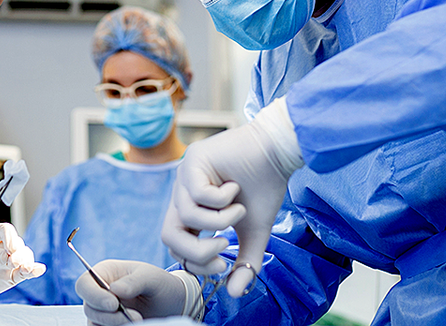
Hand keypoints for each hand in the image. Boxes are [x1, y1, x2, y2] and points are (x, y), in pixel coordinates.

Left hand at [0, 223, 45, 297]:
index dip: (9, 238)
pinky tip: (37, 270)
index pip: (4, 230)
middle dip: (18, 252)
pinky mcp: (9, 277)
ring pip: (24, 257)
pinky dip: (32, 271)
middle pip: (16, 243)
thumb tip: (4, 257)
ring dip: (26, 261)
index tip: (10, 248)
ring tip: (24, 268)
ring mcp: (6, 262)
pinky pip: (24, 272)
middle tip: (14, 261)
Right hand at [75, 260, 184, 325]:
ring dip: (114, 325)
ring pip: (95, 323)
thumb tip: (114, 290)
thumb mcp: (151, 277)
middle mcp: (100, 293)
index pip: (84, 284)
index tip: (114, 305)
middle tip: (136, 317)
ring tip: (139, 321)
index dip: (94, 295)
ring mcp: (103, 311)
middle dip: (110, 316)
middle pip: (88, 308)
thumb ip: (134, 282)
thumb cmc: (160, 284)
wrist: (172, 304)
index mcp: (104, 273)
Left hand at [161, 100, 301, 296]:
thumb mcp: (254, 233)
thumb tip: (236, 293)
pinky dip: (221, 199)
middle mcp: (182, 194)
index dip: (195, 263)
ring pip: (186, 215)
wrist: (277, 153)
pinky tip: (234, 188)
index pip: (176, 246)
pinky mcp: (193, 159)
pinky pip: (198, 194)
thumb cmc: (263, 189)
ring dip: (218, 221)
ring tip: (238, 210)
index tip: (223, 266)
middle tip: (223, 249)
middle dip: (197, 251)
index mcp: (191, 211)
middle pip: (168, 235)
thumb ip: (245, 262)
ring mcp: (184, 175)